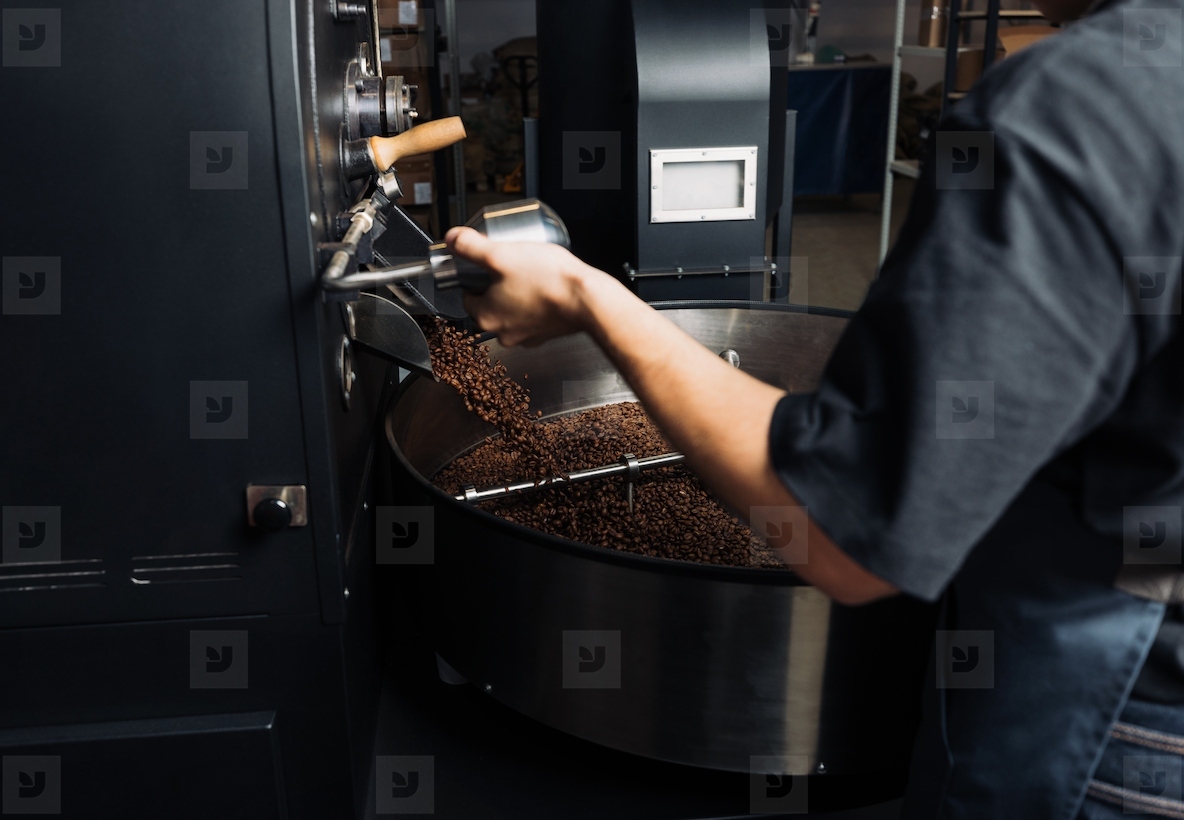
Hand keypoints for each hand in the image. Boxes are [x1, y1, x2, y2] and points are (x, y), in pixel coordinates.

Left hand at [445, 226, 603, 346]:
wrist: (588, 301)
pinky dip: (535, 303)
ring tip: (529, 272)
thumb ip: (472, 247)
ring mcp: (527, 336)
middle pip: (489, 303)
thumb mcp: (501, 255)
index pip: (468, 296)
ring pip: (511, 309)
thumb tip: (452, 239)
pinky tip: (544, 286)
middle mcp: (503, 333)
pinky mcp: (546, 334)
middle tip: (510, 264)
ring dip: (516, 293)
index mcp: (486, 317)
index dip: (476, 276)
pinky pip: (532, 315)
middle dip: (497, 284)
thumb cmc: (547, 281)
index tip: (488, 264)